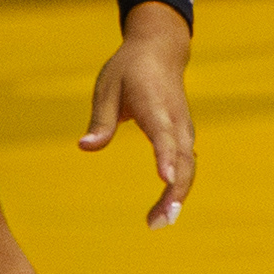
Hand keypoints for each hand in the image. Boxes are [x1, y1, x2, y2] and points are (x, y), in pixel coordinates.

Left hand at [79, 7, 194, 230]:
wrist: (160, 51)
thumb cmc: (129, 70)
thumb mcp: (107, 88)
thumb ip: (100, 120)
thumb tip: (86, 147)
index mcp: (155, 106)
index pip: (164, 136)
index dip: (166, 158)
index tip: (167, 181)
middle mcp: (176, 121)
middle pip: (183, 161)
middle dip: (175, 193)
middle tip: (157, 222)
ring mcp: (183, 130)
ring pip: (188, 167)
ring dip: (177, 196)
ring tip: (158, 221)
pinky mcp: (183, 136)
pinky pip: (186, 165)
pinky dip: (179, 187)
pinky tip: (166, 207)